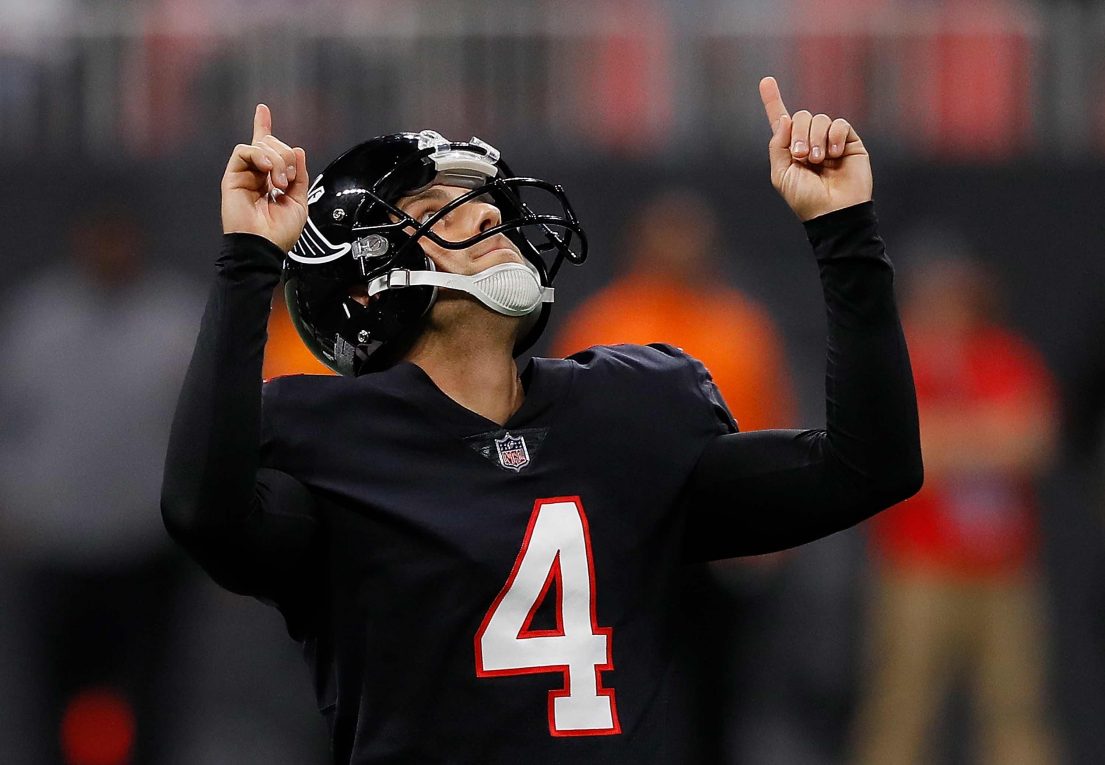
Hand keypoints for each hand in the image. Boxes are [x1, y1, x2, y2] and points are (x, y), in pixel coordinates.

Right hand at [221, 104, 309, 251]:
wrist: (264, 245)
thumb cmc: (280, 232)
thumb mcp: (299, 201)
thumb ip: (299, 175)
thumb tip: (298, 150)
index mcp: (270, 179)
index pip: (267, 148)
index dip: (263, 127)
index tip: (262, 109)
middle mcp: (255, 173)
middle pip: (272, 144)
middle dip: (286, 157)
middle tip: (288, 181)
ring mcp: (243, 174)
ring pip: (261, 146)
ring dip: (277, 161)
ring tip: (280, 184)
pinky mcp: (232, 176)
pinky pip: (245, 151)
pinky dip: (260, 156)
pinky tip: (268, 172)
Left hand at [758, 77, 871, 220]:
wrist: (833, 211)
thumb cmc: (805, 198)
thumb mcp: (781, 174)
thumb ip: (778, 145)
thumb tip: (786, 119)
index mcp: (790, 148)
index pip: (781, 120)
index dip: (773, 100)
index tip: (765, 80)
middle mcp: (810, 141)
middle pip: (801, 116)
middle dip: (799, 134)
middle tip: (802, 156)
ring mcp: (830, 140)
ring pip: (820, 119)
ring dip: (816, 139)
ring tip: (819, 160)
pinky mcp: (850, 142)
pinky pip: (840, 125)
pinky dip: (835, 137)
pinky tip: (835, 154)